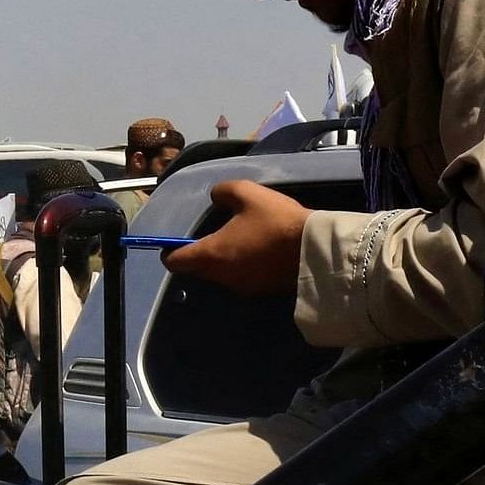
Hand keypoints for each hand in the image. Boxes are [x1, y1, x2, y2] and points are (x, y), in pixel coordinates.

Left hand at [162, 179, 308, 297]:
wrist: (316, 251)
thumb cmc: (276, 221)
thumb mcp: (246, 193)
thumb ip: (222, 192)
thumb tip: (215, 199)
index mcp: (212, 255)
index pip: (175, 262)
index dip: (169, 251)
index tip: (173, 242)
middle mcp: (223, 277)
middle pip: (197, 270)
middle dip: (198, 254)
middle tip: (212, 233)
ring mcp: (244, 287)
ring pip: (221, 275)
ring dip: (222, 260)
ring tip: (239, 238)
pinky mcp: (262, 291)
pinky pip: (242, 278)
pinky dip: (242, 266)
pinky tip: (257, 249)